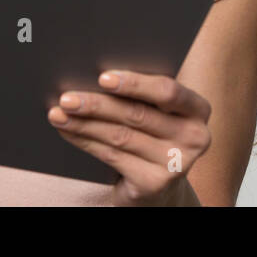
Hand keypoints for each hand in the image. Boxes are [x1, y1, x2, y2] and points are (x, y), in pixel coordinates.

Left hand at [48, 69, 210, 205]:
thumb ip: (141, 94)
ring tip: (58, 113)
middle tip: (67, 97)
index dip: (134, 83)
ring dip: (84, 123)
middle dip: (97, 104)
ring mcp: (176, 163)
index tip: (102, 77)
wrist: (159, 183)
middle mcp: (194, 137)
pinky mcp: (154, 183)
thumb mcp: (157, 111)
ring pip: (120, 136)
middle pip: (137, 114)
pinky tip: (67, 131)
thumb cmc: (152, 133)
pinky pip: (112, 156)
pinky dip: (85, 141)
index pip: (168, 91)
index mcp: (197, 109)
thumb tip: (93, 73)